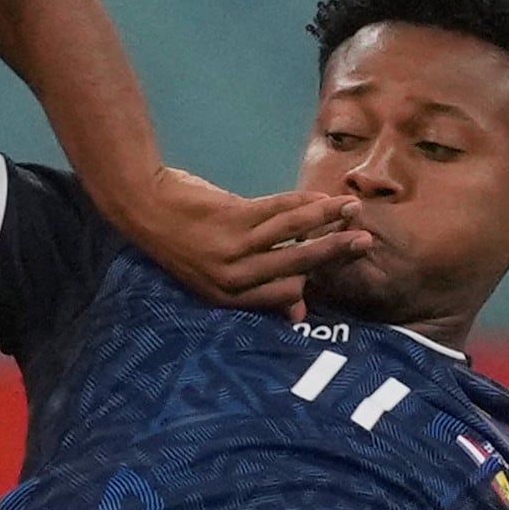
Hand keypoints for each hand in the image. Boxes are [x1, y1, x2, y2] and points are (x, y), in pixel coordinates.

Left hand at [115, 168, 364, 312]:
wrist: (143, 207)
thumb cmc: (181, 243)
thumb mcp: (212, 278)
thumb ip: (255, 290)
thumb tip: (298, 312)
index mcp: (227, 297)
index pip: (284, 293)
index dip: (312, 281)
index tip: (336, 268)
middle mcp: (232, 278)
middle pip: (296, 265)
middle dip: (334, 251)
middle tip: (365, 242)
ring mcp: (232, 248)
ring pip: (292, 233)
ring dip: (327, 219)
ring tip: (353, 209)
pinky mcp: (233, 218)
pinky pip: (279, 209)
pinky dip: (304, 201)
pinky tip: (322, 197)